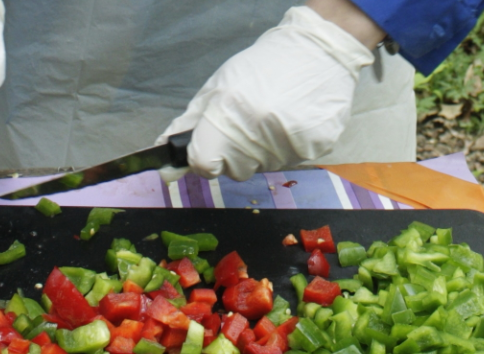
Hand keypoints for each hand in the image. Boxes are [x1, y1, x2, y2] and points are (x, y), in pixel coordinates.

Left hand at [157, 5, 375, 181]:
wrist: (318, 53)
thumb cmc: (264, 67)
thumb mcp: (218, 87)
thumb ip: (190, 124)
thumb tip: (166, 159)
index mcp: (229, 112)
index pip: (204, 164)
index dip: (203, 159)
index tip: (210, 149)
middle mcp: (258, 133)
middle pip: (233, 170)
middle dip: (233, 154)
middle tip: (247, 125)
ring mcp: (288, 144)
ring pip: (261, 168)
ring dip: (260, 151)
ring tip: (272, 118)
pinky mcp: (312, 149)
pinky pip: (287, 162)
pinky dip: (285, 147)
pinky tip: (291, 121)